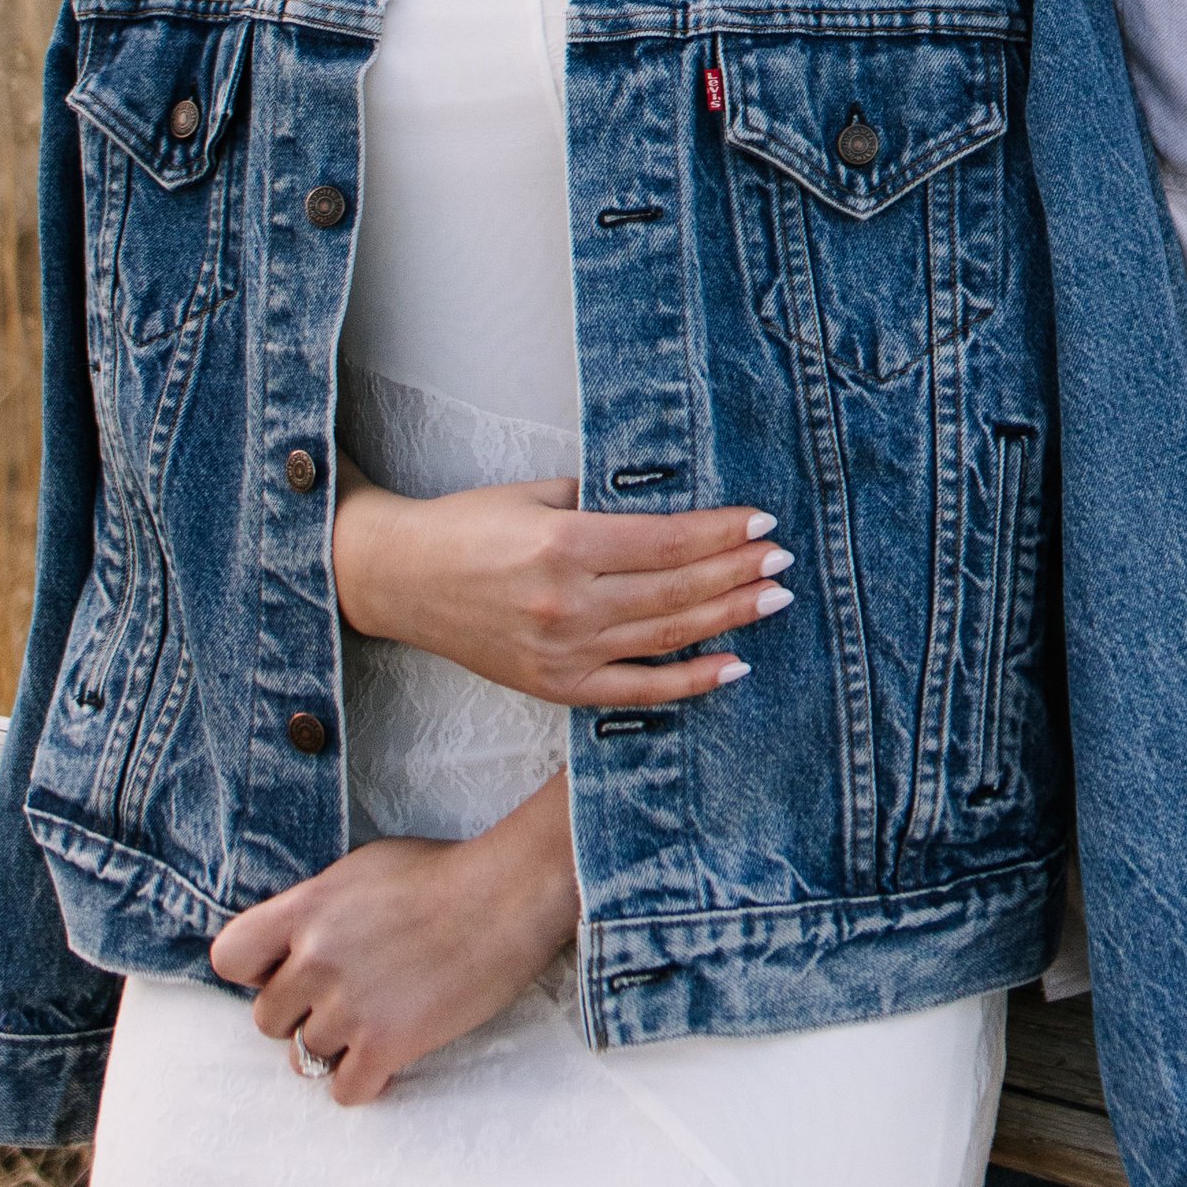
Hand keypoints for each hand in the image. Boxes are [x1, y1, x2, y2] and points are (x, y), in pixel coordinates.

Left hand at [209, 776, 580, 1104]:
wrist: (507, 895)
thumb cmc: (443, 873)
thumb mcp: (362, 870)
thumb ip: (317, 908)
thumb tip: (292, 943)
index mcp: (306, 908)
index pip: (228, 958)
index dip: (254, 972)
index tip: (287, 970)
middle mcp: (316, 959)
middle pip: (267, 1019)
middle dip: (300, 1014)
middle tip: (345, 1000)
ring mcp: (349, 1005)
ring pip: (304, 1058)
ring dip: (335, 1048)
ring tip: (372, 1024)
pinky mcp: (386, 1044)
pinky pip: (344, 1090)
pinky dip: (366, 1080)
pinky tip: (390, 1057)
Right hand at [331, 472, 794, 705]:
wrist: (403, 579)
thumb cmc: (471, 524)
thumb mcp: (539, 496)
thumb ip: (605, 507)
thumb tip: (677, 513)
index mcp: (566, 543)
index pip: (667, 541)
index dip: (721, 533)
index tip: (763, 523)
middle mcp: (569, 602)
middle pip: (676, 590)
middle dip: (737, 573)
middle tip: (783, 560)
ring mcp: (563, 652)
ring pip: (666, 637)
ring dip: (727, 618)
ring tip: (772, 600)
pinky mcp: (555, 687)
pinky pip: (636, 690)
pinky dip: (688, 681)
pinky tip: (731, 665)